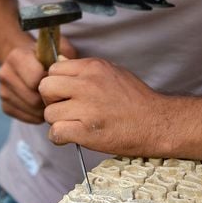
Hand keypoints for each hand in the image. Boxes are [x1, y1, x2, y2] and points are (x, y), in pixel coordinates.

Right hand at [0, 38, 77, 123]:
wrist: (25, 61)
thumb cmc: (47, 55)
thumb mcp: (58, 48)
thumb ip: (64, 54)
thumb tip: (65, 64)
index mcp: (17, 56)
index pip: (36, 79)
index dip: (53, 82)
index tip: (59, 80)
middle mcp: (5, 73)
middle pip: (34, 99)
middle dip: (50, 99)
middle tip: (61, 95)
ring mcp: (3, 91)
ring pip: (32, 110)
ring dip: (46, 109)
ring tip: (54, 100)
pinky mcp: (5, 106)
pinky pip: (27, 118)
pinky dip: (39, 115)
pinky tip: (45, 105)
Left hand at [38, 57, 166, 154]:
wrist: (156, 123)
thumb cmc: (136, 100)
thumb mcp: (113, 72)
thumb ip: (86, 70)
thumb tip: (61, 64)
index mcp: (93, 67)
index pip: (54, 69)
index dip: (57, 83)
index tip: (66, 94)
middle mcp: (87, 84)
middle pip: (45, 87)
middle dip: (51, 100)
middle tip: (65, 109)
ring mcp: (86, 108)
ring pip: (49, 113)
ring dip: (57, 121)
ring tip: (73, 124)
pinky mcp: (86, 131)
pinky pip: (55, 133)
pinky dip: (59, 138)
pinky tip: (72, 136)